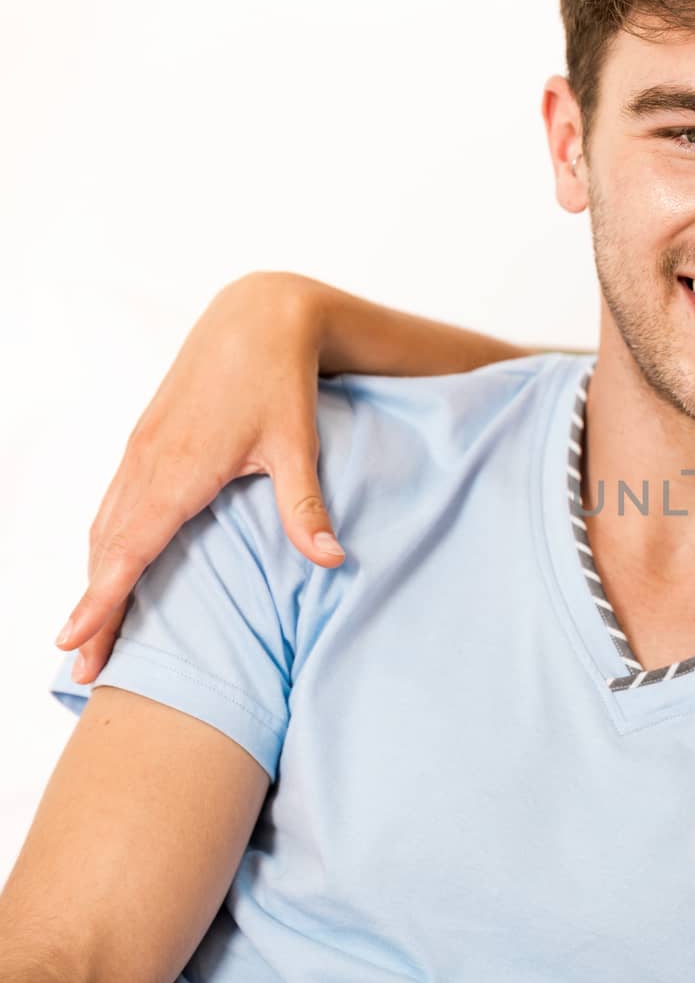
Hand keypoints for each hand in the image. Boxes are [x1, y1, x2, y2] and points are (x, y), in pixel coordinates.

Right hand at [56, 272, 344, 681]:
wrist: (258, 315)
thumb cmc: (280, 379)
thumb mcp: (298, 445)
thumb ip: (306, 509)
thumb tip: (332, 562)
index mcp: (179, 471)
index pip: (129, 552)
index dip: (102, 601)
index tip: (74, 643)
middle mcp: (148, 463)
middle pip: (106, 550)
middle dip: (92, 610)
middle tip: (82, 667)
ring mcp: (142, 449)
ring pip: (104, 526)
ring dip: (94, 579)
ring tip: (88, 632)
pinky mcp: (147, 439)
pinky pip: (115, 502)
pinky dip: (104, 543)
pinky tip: (110, 567)